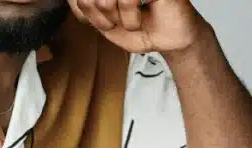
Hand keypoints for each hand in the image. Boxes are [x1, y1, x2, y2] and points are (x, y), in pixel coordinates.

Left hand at [70, 0, 207, 53]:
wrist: (172, 40)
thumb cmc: (143, 29)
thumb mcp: (107, 25)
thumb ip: (88, 10)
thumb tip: (79, 0)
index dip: (83, 11)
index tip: (101, 22)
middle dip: (101, 17)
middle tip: (116, 23)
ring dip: (117, 19)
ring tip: (131, 22)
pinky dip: (129, 16)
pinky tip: (139, 18)